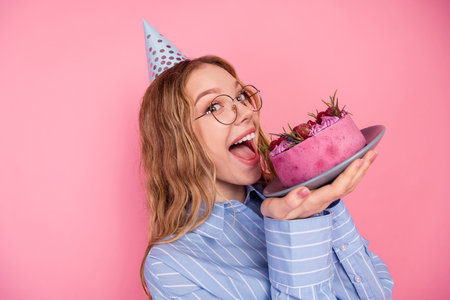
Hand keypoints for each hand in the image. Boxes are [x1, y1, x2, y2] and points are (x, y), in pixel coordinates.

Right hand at [261, 150, 377, 219]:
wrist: (275, 221)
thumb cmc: (274, 213)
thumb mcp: (276, 208)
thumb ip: (289, 201)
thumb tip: (304, 190)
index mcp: (313, 202)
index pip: (336, 188)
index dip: (349, 175)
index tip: (359, 160)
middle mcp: (323, 202)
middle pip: (348, 187)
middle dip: (361, 170)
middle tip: (372, 152)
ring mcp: (325, 200)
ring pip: (348, 187)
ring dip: (361, 172)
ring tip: (370, 156)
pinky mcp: (323, 196)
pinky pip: (343, 186)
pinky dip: (354, 175)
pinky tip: (357, 166)